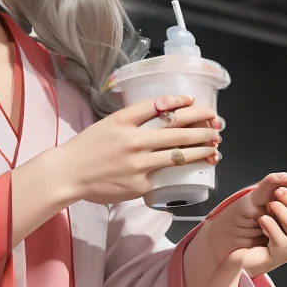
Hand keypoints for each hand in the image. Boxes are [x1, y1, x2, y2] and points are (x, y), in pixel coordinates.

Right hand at [17, 94, 221, 213]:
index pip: (159, 106)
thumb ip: (135, 116)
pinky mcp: (139, 185)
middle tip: (218, 125)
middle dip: (202, 127)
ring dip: (201, 150)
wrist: (68, 174)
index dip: (181, 103)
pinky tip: (195, 169)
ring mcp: (138, 165)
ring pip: (178, 155)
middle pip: (177, 131)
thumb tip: (166, 108)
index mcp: (124, 121)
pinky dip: (181, 172)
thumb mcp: (109, 123)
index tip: (195, 101)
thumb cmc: (88, 147)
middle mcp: (134, 141)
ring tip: (214, 147)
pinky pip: (164, 176)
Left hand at [192, 171, 286, 278]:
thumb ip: (276, 183)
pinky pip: (284, 242)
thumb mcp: (256, 195)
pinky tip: (263, 226)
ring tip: (267, 212)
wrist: (223, 238)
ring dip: (283, 215)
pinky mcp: (279, 257)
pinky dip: (272, 229)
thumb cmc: (238, 220)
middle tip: (273, 199)